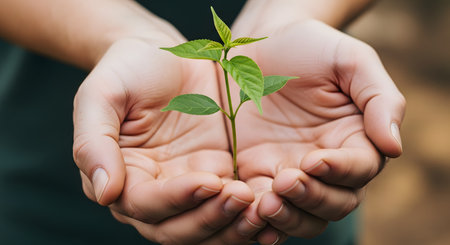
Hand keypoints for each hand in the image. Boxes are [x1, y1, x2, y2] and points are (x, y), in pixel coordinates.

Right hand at [72, 37, 257, 244]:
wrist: (163, 54)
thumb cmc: (127, 70)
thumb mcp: (101, 96)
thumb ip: (94, 143)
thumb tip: (104, 193)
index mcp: (123, 177)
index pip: (145, 206)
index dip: (176, 200)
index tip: (209, 181)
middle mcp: (156, 190)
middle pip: (179, 228)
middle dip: (211, 219)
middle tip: (242, 198)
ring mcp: (189, 185)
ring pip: (209, 226)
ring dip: (234, 225)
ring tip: (261, 206)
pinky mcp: (218, 173)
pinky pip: (233, 206)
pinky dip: (250, 213)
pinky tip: (271, 204)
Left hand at [222, 20, 404, 240]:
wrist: (258, 47)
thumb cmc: (309, 48)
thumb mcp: (350, 60)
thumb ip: (379, 99)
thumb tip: (394, 147)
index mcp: (354, 139)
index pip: (360, 169)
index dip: (340, 171)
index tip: (315, 160)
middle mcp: (326, 163)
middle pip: (334, 202)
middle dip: (312, 198)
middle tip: (285, 182)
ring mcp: (291, 172)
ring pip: (302, 214)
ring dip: (287, 217)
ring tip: (265, 204)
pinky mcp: (258, 174)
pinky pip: (263, 207)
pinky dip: (259, 220)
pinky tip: (249, 216)